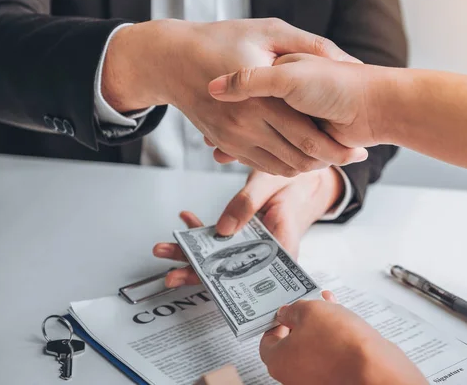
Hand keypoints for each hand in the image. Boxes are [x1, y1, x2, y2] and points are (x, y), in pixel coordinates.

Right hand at [102, 19, 367, 175]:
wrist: (171, 59)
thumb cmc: (220, 39)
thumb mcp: (269, 30)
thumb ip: (310, 45)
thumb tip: (349, 60)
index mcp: (264, 97)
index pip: (309, 138)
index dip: (337, 149)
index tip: (357, 151)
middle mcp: (247, 123)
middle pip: (298, 158)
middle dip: (328, 162)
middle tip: (348, 158)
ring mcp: (234, 137)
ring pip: (281, 168)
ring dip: (307, 168)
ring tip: (327, 159)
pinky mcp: (226, 144)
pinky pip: (260, 166)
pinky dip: (284, 168)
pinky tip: (298, 159)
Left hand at [153, 167, 343, 286]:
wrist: (302, 179)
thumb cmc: (295, 183)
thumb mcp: (272, 184)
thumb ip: (248, 203)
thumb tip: (222, 229)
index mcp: (283, 249)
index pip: (254, 276)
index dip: (228, 287)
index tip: (203, 285)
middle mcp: (266, 254)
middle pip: (230, 272)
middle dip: (198, 273)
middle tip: (171, 275)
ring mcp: (253, 246)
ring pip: (220, 257)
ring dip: (190, 253)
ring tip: (164, 249)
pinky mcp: (244, 235)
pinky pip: (219, 239)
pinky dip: (200, 230)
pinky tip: (186, 219)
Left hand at [260, 291, 426, 384]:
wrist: (373, 365)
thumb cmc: (339, 343)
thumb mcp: (309, 310)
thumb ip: (293, 309)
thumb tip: (287, 313)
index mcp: (278, 361)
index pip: (267, 341)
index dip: (276, 320)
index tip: (284, 309)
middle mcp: (293, 375)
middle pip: (290, 343)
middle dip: (301, 318)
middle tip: (307, 302)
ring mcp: (314, 379)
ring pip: (311, 345)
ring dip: (318, 323)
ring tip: (328, 303)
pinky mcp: (334, 377)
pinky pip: (328, 353)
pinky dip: (331, 335)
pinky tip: (340, 316)